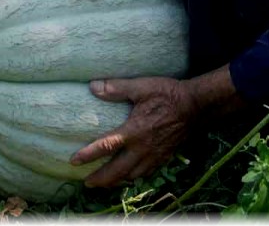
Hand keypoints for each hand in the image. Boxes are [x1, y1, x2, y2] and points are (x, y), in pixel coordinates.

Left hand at [70, 77, 195, 187]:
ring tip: (105, 182)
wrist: (195, 106)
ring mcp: (154, 155)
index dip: (88, 155)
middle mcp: (143, 148)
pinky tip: (129, 175)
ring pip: (132, 175)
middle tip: (87, 183)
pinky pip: (146, 173)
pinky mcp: (164, 157)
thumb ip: (117, 88)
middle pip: (117, 171)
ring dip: (116, 181)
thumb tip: (93, 87)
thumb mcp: (142, 86)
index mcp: (134, 131)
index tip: (74, 161)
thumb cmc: (167, 94)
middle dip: (101, 179)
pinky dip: (134, 177)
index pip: (107, 146)